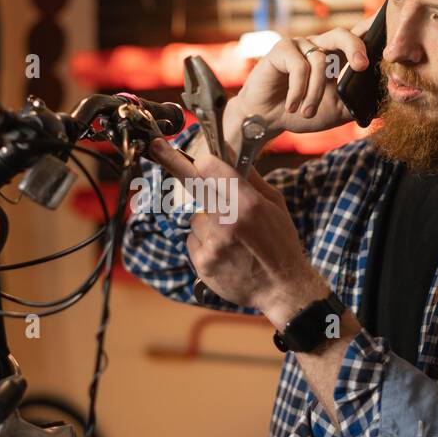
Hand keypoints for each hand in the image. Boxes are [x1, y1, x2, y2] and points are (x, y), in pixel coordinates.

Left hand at [149, 138, 329, 321]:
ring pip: (195, 219)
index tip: (174, 148)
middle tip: (156, 147)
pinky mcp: (202, 263)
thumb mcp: (274, 204)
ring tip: (230, 237)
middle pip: (195, 189)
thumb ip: (247, 177)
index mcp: (249, 205)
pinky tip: (224, 251)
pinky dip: (204, 243)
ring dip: (207, 223)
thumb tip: (226, 151)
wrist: (281, 289)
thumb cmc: (280, 243)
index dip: (198, 160)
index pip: (212, 171)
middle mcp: (228, 223)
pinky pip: (193, 240)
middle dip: (174, 165)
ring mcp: (213, 245)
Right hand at [228, 22, 373, 142]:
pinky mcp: (282, 49)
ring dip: (315, 92)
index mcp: (337, 57)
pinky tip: (292, 106)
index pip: (358, 37)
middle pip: (343, 34)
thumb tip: (384, 102)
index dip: (372, 31)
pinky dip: (298, 90)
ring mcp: (301, 45)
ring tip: (307, 112)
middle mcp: (320, 46)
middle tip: (362, 66)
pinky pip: (299, 66)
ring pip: (319, 61)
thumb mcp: (336, 111)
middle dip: (355, 48)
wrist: (268, 119)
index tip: (386, 40)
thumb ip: (357, 102)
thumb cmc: (302, 112)